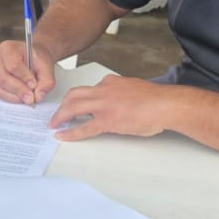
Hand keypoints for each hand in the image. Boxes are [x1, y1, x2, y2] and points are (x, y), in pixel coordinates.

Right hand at [0, 39, 56, 104]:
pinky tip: (22, 97)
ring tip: (29, 97)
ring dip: (16, 96)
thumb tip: (39, 95)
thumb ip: (46, 81)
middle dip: (19, 90)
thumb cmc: (36, 58)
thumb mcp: (46, 65)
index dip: (24, 77)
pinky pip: (0, 93)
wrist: (32, 58)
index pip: (13, 65)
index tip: (34, 85)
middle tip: (31, 97)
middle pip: (3, 78)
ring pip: (0, 88)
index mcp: (8, 48)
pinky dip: (12, 98)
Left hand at [47, 75, 171, 140]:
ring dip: (60, 116)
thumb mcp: (132, 89)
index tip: (73, 105)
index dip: (77, 99)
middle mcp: (103, 90)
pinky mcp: (107, 120)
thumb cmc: (155, 99)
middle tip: (57, 115)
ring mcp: (104, 105)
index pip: (87, 89)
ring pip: (73, 108)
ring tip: (54, 124)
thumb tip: (115, 102)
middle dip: (62, 106)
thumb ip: (120, 93)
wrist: (164, 104)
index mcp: (109, 83)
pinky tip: (62, 136)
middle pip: (74, 95)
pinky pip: (83, 127)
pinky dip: (70, 132)